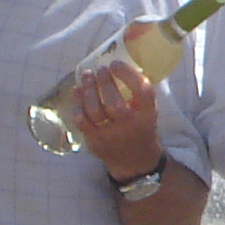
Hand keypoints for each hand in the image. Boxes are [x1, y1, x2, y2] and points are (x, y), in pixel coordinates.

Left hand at [72, 53, 166, 178]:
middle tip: (99, 69)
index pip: (142, 92)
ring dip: (88, 90)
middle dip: (104, 82)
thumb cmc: (140, 127)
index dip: (128, 74)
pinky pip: (82, 120)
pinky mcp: (95, 141)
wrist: (135, 160)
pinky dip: (78, 103)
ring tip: (87, 76)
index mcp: (147, 116)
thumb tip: (118, 63)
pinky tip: (77, 91)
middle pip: (114, 103)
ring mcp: (110, 136)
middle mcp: (130, 126)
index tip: (115, 64)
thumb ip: (137, 93)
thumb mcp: (148, 111)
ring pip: (95, 110)